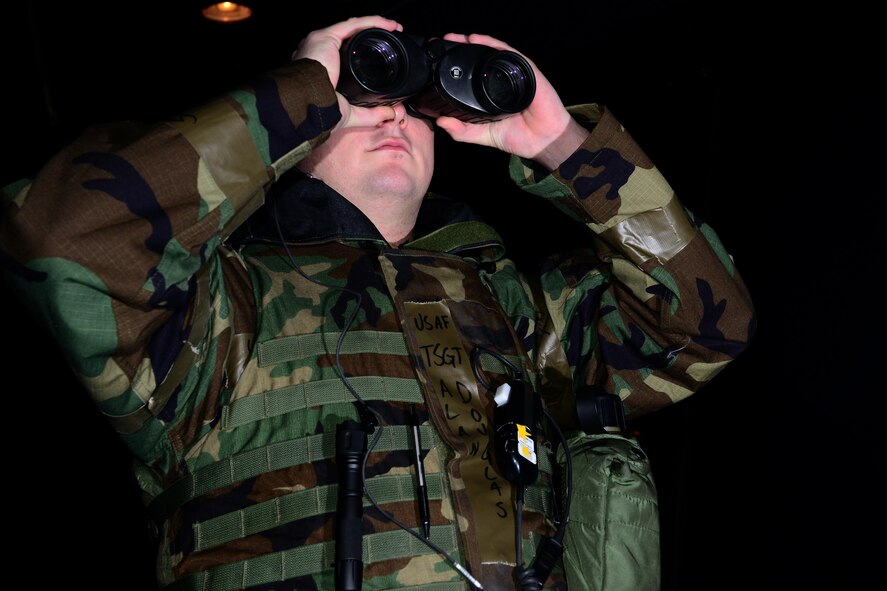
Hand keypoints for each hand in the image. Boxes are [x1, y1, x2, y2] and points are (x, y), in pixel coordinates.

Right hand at [293, 15, 403, 129]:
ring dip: (375, 25)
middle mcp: (319, 51)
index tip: (382, 55)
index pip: (344, 53)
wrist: (309, 104)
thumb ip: (371, 114)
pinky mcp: (326, 36)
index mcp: (320, 68)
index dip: (363, 51)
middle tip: (390, 38)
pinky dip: (373, 22)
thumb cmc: (320, 110)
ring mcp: (321, 42)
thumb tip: (391, 114)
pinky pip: (354, 24)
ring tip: (393, 28)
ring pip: (353, 28)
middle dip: (371, 35)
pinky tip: (389, 24)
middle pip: (349, 38)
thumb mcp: (350, 113)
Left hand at [434, 33, 588, 169]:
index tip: (440, 59)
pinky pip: (509, 53)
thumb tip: (440, 122)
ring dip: (477, 42)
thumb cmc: (518, 137)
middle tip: (447, 40)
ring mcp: (515, 74)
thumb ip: (462, 131)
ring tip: (460, 38)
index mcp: (492, 93)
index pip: (473, 73)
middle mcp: (503, 80)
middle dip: (464, 47)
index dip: (458, 64)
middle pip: (482, 58)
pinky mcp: (527, 71)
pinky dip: (493, 45)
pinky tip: (479, 41)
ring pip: (493, 52)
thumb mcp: (483, 135)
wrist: (542, 142)